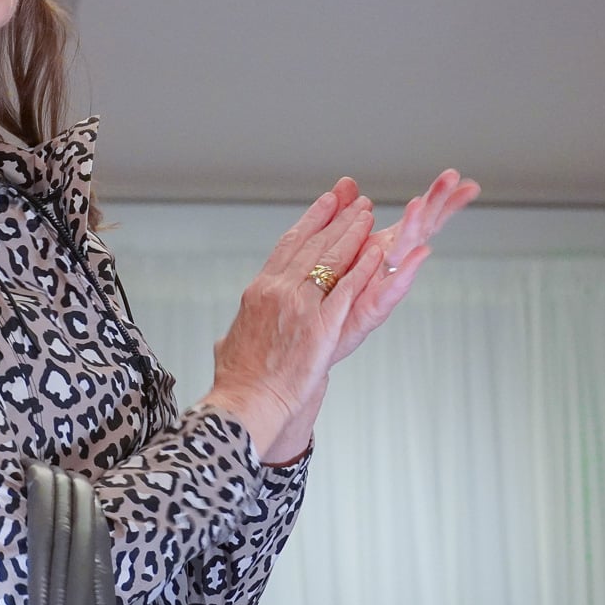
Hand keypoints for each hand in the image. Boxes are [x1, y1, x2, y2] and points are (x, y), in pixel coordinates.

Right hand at [201, 185, 373, 457]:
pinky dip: (364, 268)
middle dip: (338, 220)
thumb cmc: (237, 381)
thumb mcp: (231, 344)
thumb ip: (235, 334)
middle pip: (313, 245)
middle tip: (357, 202)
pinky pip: (348, 290)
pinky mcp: (321, 327)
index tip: (328, 202)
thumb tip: (227, 339)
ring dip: (353, 235)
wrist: (245, 402)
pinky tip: (376, 252)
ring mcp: (300, 306)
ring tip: (369, 216)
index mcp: (259, 290)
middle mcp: (278, 290)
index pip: (288, 245)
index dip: (311, 220)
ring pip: (331, 260)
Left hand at [330, 169, 478, 363]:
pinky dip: (404, 274)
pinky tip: (418, 255)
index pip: (416, 218)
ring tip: (420, 203)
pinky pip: (388, 293)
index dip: (436, 197)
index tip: (456, 176)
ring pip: (403, 253)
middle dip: (435, 203)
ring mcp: (381, 287)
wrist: (306, 347)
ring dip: (414, 228)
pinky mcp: (368, 312)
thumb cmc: (327, 301)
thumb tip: (348, 183)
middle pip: (418, 229)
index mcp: (383, 249)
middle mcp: (388, 266)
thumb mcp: (335, 250)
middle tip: (451, 178)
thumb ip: (346, 215)